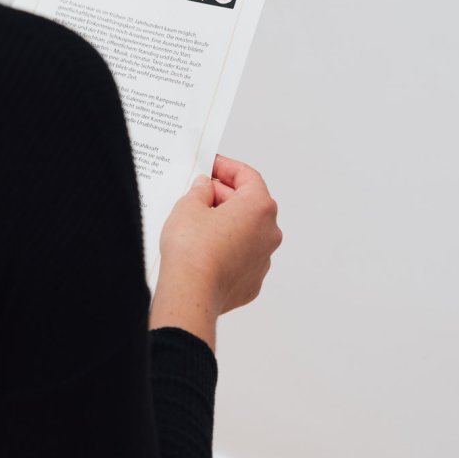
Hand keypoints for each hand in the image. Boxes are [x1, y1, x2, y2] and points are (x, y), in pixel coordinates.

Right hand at [158, 155, 281, 315]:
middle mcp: (269, 232)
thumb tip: (205, 188)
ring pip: (246, 232)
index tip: (212, 165)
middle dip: (224, 196)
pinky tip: (205, 249)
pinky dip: (227, 249)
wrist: (191, 293)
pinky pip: (241, 257)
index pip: (247, 176)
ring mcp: (263, 259)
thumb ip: (200, 190)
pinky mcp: (252, 282)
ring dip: (227, 224)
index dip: (227, 167)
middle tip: (199, 192)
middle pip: (249, 204)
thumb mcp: (189, 206)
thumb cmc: (193, 249)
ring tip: (198, 222)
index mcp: (259, 207)